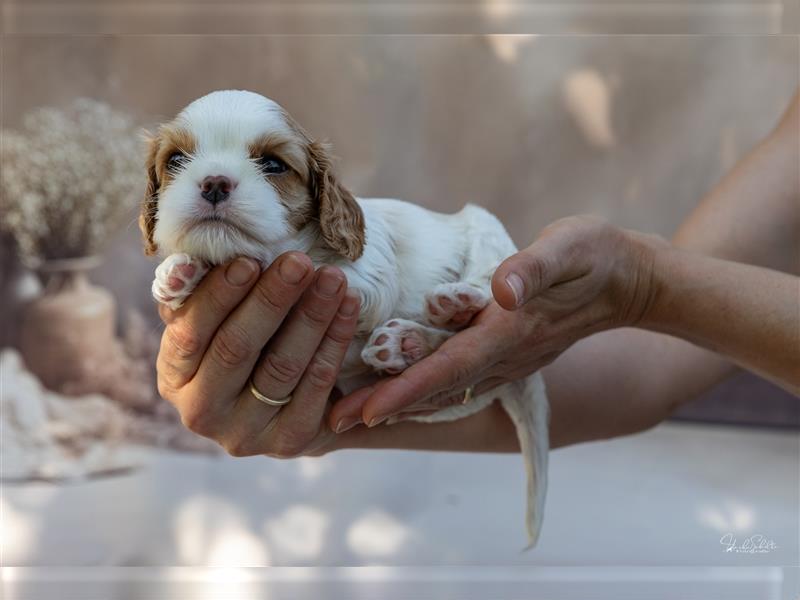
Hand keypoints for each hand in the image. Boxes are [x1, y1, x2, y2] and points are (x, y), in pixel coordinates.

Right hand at [157, 251, 359, 457]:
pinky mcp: (291, 439)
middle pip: (237, 349)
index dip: (219, 296)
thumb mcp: (214, 320)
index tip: (250, 261)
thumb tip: (190, 264)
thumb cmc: (245, 344)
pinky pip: (317, 383)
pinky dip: (335, 340)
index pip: (190, 334)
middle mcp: (202, 412)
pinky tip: (348, 306)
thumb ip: (199, 292)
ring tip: (332, 278)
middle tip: (299, 263)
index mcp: (174, 377)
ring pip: (282, 366)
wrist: (285, 406)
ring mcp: (246, 432)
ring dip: (311, 316)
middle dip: (271, 300)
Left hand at [329, 215, 665, 428]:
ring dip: (400, 403)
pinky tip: (400, 391)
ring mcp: (507, 359)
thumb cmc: (595, 257)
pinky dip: (423, 391)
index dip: (406, 390)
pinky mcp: (507, 352)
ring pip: (445, 390)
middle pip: (437, 388)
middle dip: (386, 406)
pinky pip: (458, 379)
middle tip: (333, 422)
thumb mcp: (570, 247)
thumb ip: (534, 267)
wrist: (628, 281)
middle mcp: (504, 355)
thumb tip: (502, 289)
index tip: (365, 412)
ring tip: (353, 413)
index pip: (449, 367)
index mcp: (510, 331)